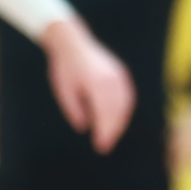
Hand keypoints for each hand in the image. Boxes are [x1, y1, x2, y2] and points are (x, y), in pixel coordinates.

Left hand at [39, 18, 131, 154]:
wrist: (72, 42)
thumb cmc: (64, 68)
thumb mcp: (63, 91)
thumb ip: (74, 110)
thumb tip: (84, 128)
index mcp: (96, 83)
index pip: (104, 114)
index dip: (104, 132)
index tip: (100, 146)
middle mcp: (111, 80)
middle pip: (117, 112)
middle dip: (112, 132)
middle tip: (104, 147)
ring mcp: (119, 76)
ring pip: (125, 106)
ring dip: (119, 124)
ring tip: (110, 137)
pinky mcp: (121, 74)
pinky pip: (127, 97)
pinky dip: (124, 112)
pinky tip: (117, 122)